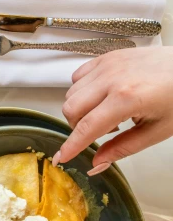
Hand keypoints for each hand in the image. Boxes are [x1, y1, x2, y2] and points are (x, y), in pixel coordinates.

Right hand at [54, 47, 172, 174]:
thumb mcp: (157, 130)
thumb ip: (123, 147)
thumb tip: (98, 163)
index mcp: (126, 99)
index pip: (87, 128)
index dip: (72, 145)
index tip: (62, 156)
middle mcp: (111, 78)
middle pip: (71, 108)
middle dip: (78, 127)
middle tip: (101, 132)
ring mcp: (107, 64)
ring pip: (71, 92)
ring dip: (82, 109)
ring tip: (109, 113)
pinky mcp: (107, 56)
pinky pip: (79, 76)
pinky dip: (83, 90)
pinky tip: (103, 96)